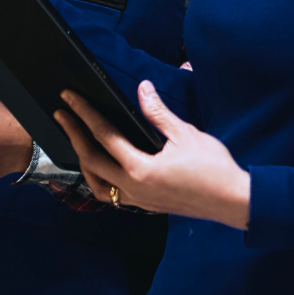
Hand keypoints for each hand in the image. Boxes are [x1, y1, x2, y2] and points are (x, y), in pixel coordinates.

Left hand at [54, 81, 250, 229]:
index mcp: (141, 169)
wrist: (232, 201)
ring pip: (97, 185)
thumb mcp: (185, 134)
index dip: (84, 114)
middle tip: (62, 114)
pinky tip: (103, 167)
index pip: (103, 137)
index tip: (70, 100)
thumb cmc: (213, 169)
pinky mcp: (146, 205)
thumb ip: (158, 112)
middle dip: (73, 135)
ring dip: (83, 162)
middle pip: (91, 161)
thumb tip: (142, 89)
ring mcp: (138, 200)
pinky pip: (112, 195)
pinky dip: (100, 179)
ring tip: (76, 141)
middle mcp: (134, 188)